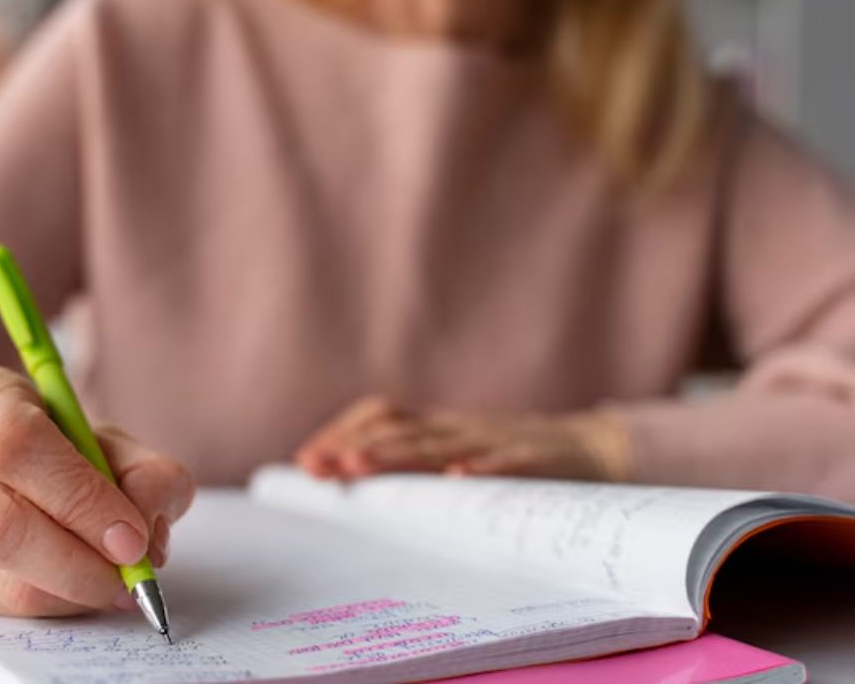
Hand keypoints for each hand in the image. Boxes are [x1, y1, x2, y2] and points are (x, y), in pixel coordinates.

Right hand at [0, 364, 194, 616]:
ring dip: (72, 592)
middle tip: (132, 577)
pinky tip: (76, 587)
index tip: (133, 537)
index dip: (80, 498)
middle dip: (80, 563)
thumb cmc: (51, 443)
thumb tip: (147, 535)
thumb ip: (143, 473)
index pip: (17, 446)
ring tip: (115, 583)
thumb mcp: (104, 435)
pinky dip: (51, 604)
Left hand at [294, 396, 629, 480]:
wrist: (595, 451)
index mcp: (440, 427)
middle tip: (314, 466)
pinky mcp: (538, 460)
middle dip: (352, 447)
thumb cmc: (515, 461)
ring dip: (397, 454)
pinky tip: (459, 477)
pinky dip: (484, 467)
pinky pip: (511, 462)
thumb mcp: (459, 457)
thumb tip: (352, 481)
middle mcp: (461, 428)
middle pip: (400, 431)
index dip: (343, 433)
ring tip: (359, 466)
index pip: (381, 418)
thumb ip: (414, 466)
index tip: (305, 460)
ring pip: (442, 444)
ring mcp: (497, 441)